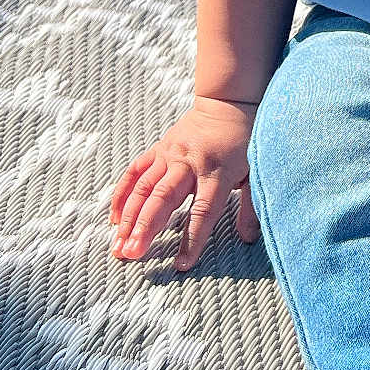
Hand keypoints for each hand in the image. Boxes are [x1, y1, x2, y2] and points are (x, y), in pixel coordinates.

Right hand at [108, 95, 261, 270]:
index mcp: (217, 172)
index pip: (203, 210)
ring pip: (144, 187)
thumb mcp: (254, 173)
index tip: (182, 264)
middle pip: (164, 198)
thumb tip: (248, 239)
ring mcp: (170, 154)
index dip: (192, 238)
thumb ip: (249, 206)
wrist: (227, 105)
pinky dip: (123, 194)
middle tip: (131, 254)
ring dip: (129, 217)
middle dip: (146, 227)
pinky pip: (135, 171)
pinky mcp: (158, 149)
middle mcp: (190, 164)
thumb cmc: (244, 143)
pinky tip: (114, 218)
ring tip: (118, 245)